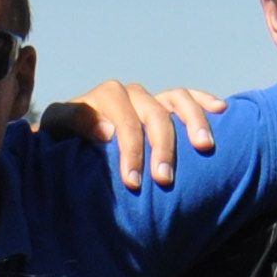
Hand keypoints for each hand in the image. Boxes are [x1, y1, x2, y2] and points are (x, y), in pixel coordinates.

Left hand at [36, 79, 222, 191]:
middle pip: (151, 112)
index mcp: (100, 100)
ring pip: (175, 101)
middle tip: (164, 179)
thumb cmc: (60, 144)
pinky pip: (186, 97)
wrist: (66, 141)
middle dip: (160, 146)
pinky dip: (204, 101)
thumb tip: (106, 132)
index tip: (133, 182)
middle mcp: (126, 94)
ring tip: (203, 147)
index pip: (121, 118)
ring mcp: (146, 99)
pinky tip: (221, 110)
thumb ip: (73, 125)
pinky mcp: (161, 104)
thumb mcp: (55, 134)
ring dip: (191, 122)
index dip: (129, 149)